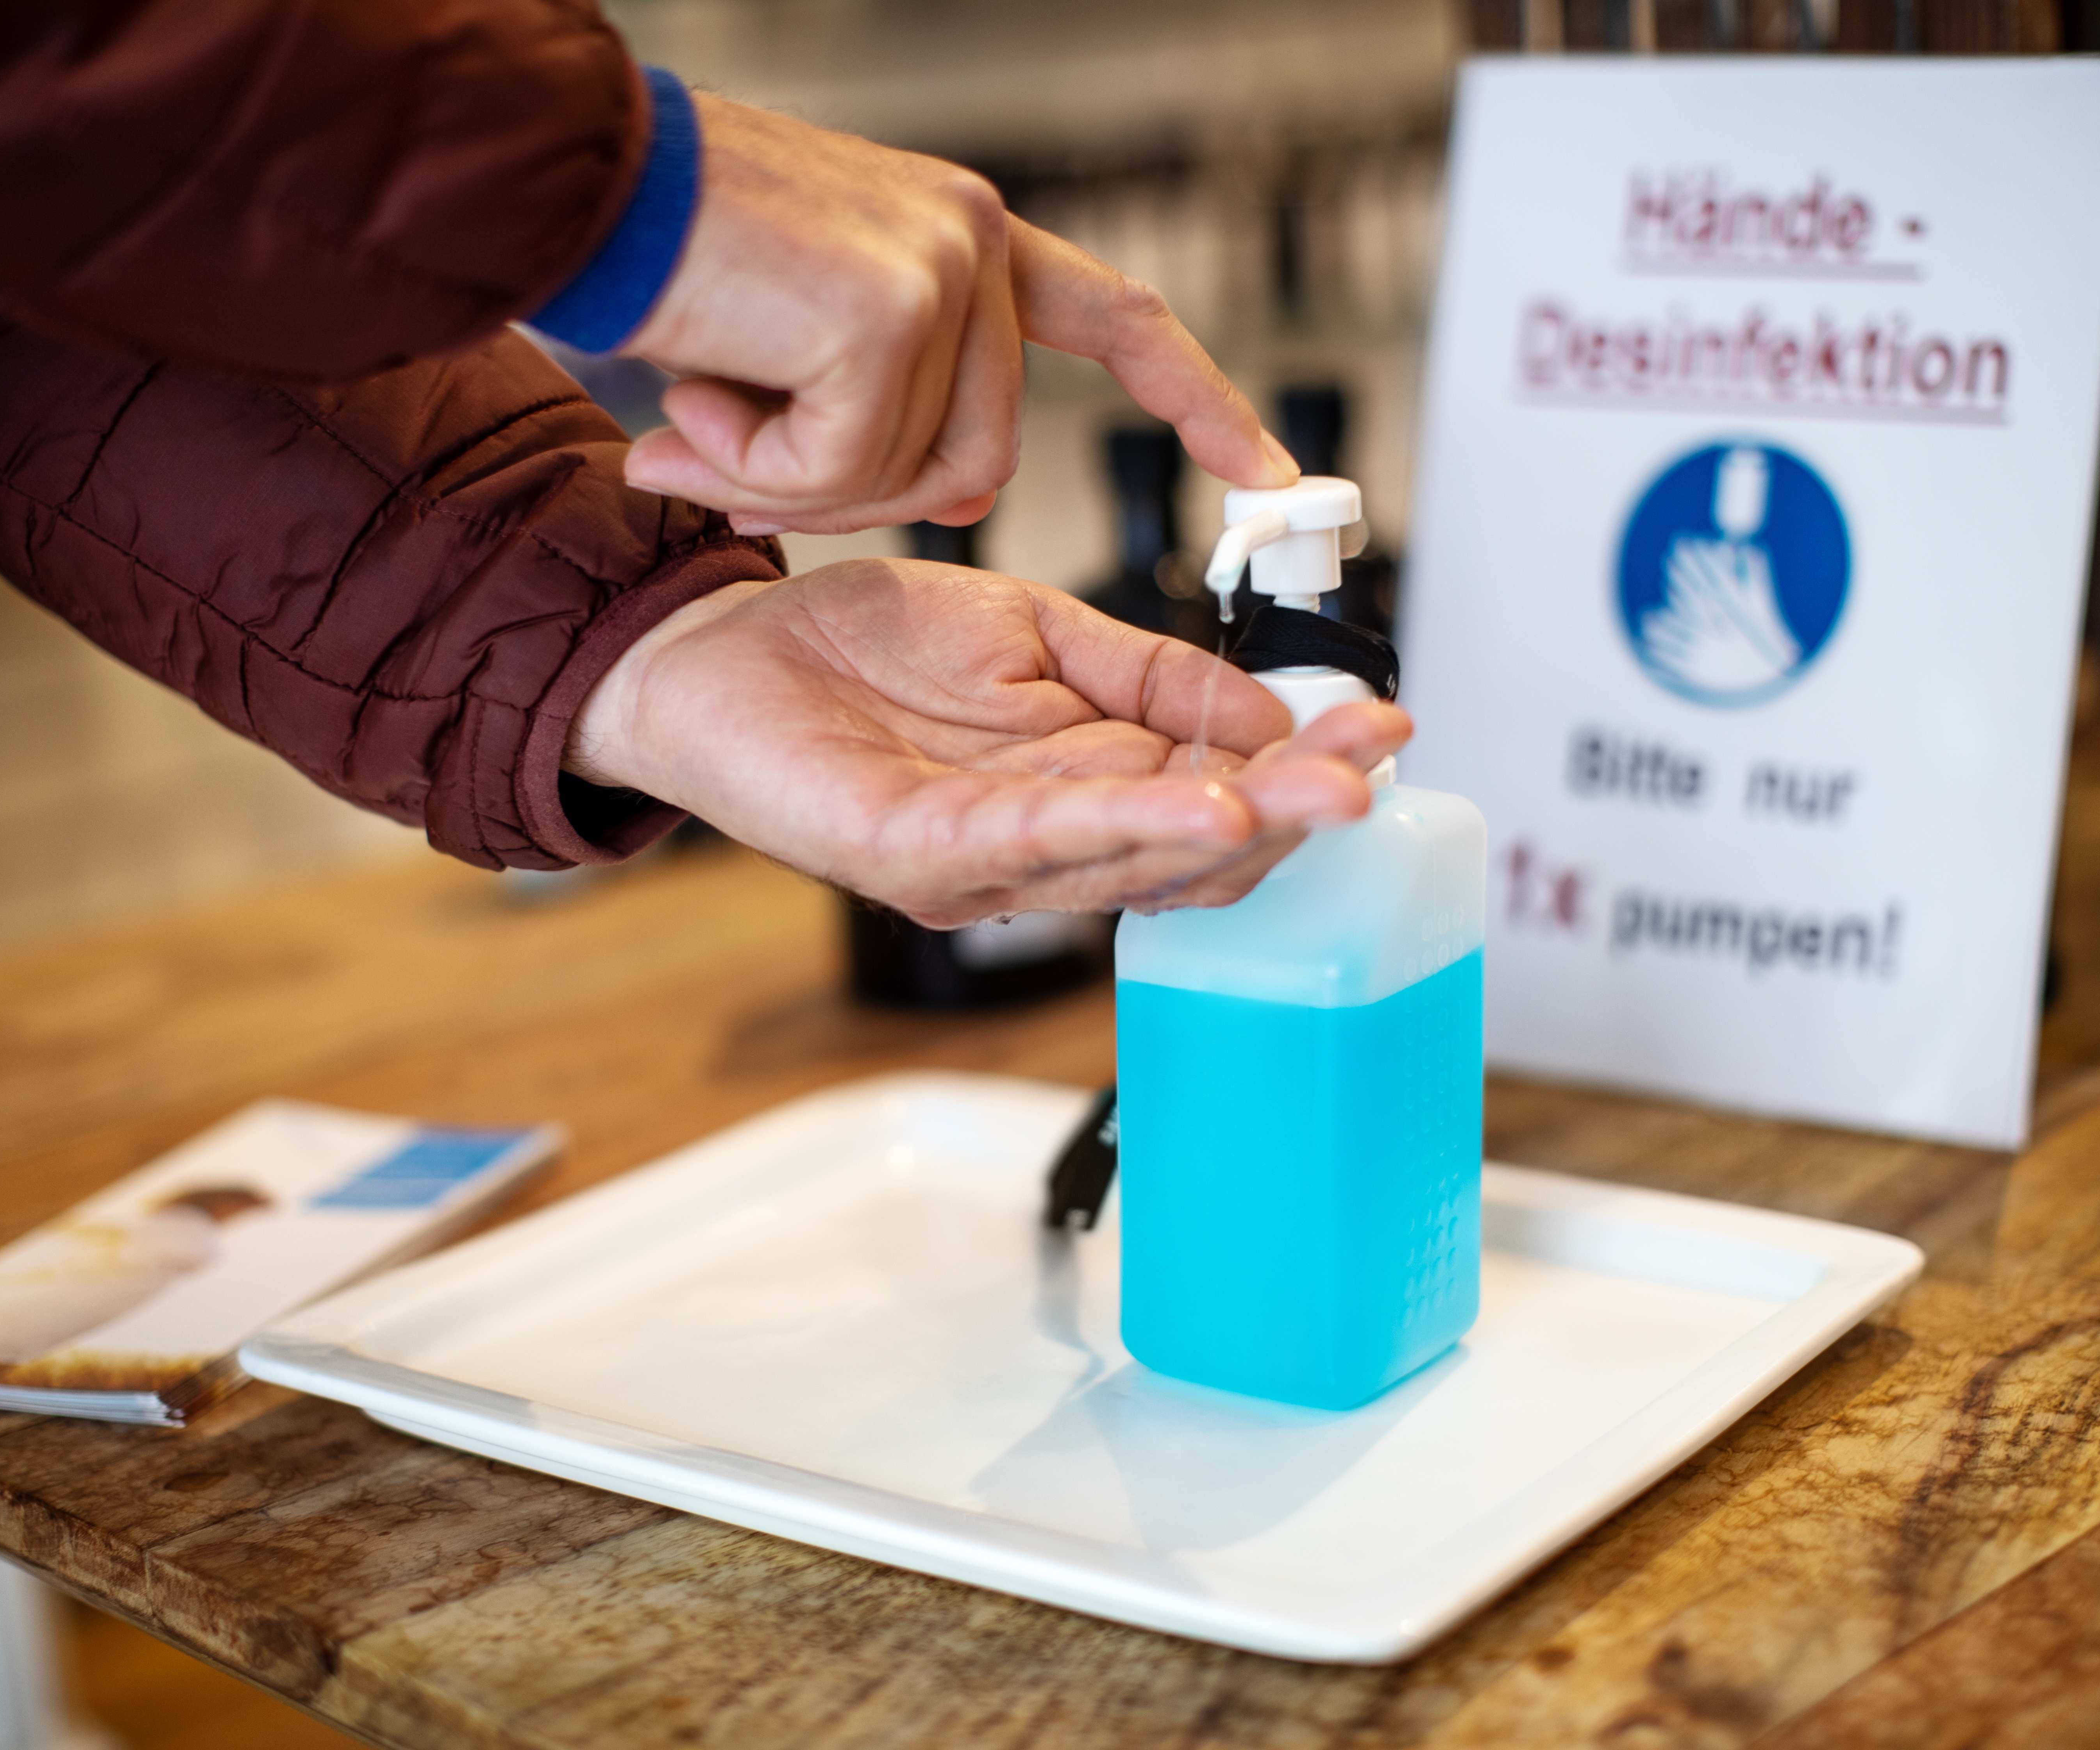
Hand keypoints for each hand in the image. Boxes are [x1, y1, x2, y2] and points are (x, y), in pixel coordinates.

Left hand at [566, 561, 1409, 924]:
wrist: (719, 651)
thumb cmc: (858, 650)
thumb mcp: (1030, 629)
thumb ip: (1140, 669)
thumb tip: (1264, 708)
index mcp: (1077, 787)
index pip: (1213, 793)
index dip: (1299, 767)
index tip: (1380, 725)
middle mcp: (1041, 845)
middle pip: (1193, 847)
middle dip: (1292, 806)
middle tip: (1373, 768)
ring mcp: (983, 864)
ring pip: (1134, 858)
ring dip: (1236, 826)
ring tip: (1320, 794)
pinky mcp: (920, 857)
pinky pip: (1039, 845)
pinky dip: (1125, 824)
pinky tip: (1200, 805)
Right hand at [618, 94, 1296, 536]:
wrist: (572, 184)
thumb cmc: (670, 263)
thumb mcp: (809, 338)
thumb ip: (897, 406)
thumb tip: (954, 496)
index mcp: (963, 236)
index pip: (1118, 320)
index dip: (1196, 398)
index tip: (1263, 467)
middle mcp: (969, 236)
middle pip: (985, 457)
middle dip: (864, 492)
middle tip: (740, 455)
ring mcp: (937, 268)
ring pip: (920, 473)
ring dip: (802, 479)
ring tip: (713, 405)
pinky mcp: (884, 311)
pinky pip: (845, 468)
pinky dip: (759, 463)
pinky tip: (699, 394)